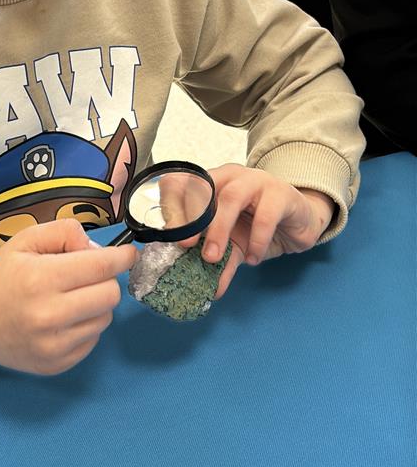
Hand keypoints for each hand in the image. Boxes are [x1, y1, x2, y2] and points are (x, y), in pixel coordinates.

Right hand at [0, 219, 136, 375]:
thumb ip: (65, 233)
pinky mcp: (56, 365)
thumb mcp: (26, 240)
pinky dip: (85, 326)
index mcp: (42, 279)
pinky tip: (63, 319)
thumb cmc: (0, 276)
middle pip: (111, 294)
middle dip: (105, 279)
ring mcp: (53, 346)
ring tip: (70, 298)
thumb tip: (97, 249)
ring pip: (105, 318)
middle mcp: (49, 315)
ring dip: (96, 304)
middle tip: (86, 275)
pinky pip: (92, 340)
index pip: (102, 267)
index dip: (121, 257)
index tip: (129, 253)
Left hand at [178, 164, 334, 300]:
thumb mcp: (234, 243)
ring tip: (213, 258)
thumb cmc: (260, 224)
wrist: (299, 221)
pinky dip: (256, 240)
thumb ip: (220, 261)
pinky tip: (253, 258)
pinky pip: (265, 216)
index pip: (183, 182)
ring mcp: (257, 181)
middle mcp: (232, 176)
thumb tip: (209, 290)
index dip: (172, 204)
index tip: (168, 233)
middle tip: (186, 246)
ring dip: (219, 229)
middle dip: (191, 217)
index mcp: (213, 182)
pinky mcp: (281, 194)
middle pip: (205, 188)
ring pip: (232, 198)